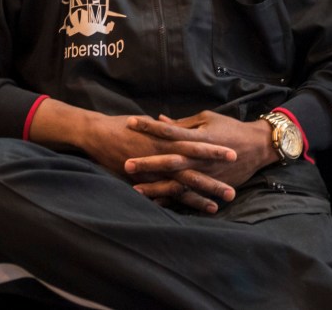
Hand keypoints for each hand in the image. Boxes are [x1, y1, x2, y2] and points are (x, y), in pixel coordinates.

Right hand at [30, 101, 235, 204]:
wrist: (96, 134)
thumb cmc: (121, 126)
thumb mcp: (146, 123)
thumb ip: (162, 129)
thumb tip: (174, 126)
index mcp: (163, 138)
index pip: (194, 144)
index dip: (213, 149)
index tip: (233, 152)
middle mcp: (160, 154)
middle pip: (193, 166)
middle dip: (214, 176)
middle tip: (236, 185)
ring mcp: (152, 170)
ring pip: (183, 183)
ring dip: (204, 192)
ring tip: (224, 200)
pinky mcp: (143, 181)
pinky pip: (166, 194)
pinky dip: (183, 202)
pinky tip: (199, 208)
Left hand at [122, 111, 276, 210]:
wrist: (258, 147)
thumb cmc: (230, 128)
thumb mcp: (206, 119)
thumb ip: (182, 123)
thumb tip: (160, 119)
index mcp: (197, 137)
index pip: (168, 130)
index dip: (148, 126)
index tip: (129, 122)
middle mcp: (200, 158)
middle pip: (169, 160)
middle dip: (147, 163)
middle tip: (126, 164)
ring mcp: (206, 174)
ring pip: (177, 183)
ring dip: (156, 187)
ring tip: (134, 190)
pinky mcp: (211, 186)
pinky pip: (190, 196)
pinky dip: (173, 200)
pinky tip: (156, 203)